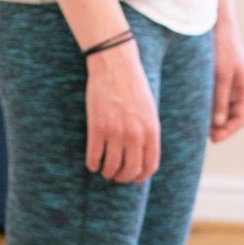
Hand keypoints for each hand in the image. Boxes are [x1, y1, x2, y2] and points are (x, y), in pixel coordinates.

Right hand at [84, 41, 159, 182]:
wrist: (115, 65)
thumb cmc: (133, 86)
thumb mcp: (149, 110)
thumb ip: (148, 132)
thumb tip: (143, 155)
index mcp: (151, 131)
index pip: (149, 166)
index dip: (140, 177)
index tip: (133, 178)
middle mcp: (135, 135)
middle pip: (130, 170)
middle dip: (122, 177)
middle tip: (116, 175)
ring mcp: (116, 132)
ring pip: (111, 167)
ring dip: (107, 172)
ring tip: (103, 169)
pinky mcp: (97, 128)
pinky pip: (94, 156)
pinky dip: (92, 164)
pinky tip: (92, 163)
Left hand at [209, 10, 243, 141]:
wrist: (219, 25)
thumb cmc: (223, 48)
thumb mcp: (221, 76)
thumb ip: (219, 100)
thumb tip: (217, 125)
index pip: (241, 119)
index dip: (228, 131)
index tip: (213, 139)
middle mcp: (242, 89)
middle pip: (232, 117)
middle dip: (219, 127)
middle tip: (201, 133)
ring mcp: (233, 85)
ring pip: (224, 109)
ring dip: (213, 118)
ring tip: (196, 123)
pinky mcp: (222, 80)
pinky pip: (217, 99)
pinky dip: (209, 107)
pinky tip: (195, 109)